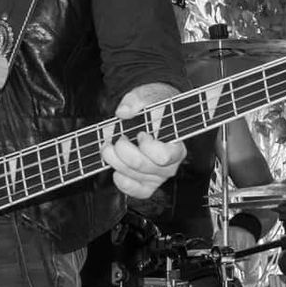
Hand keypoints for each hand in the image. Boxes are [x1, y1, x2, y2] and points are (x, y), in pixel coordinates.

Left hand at [108, 83, 186, 200]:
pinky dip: (122, 182)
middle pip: (144, 166)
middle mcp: (170, 165)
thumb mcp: (148, 96)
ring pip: (134, 177)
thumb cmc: (155, 107)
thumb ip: (137, 100)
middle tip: (118, 138)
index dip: (147, 146)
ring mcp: (158, 176)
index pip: (163, 156)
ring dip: (115, 162)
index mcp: (177, 146)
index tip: (141, 133)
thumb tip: (123, 112)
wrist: (154, 115)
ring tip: (108, 148)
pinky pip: (134, 191)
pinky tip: (115, 170)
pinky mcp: (147, 184)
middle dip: (124, 151)